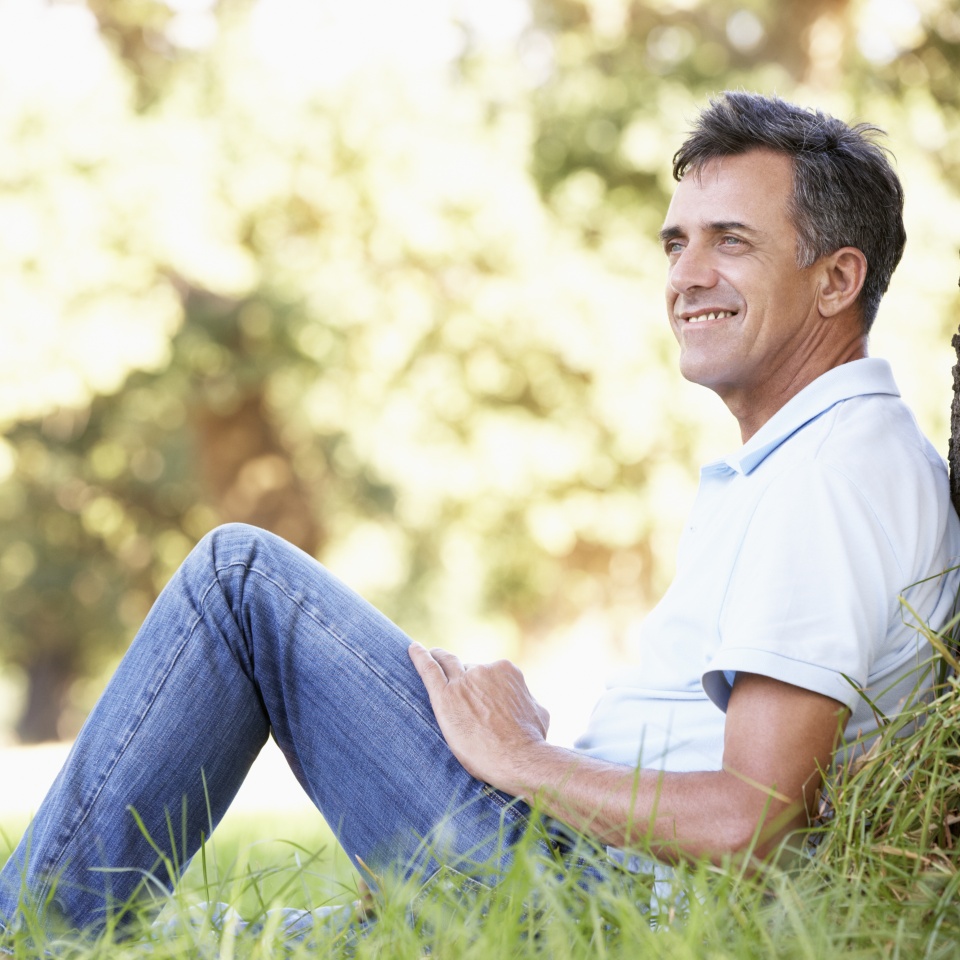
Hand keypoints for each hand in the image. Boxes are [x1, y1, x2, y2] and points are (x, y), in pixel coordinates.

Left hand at [408, 642, 549, 790]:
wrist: (519, 758)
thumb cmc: (532, 740)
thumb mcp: (538, 711)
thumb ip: (526, 699)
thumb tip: (525, 700)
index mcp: (506, 670)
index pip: (485, 671)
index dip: (479, 683)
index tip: (474, 694)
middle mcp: (484, 670)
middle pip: (465, 667)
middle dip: (459, 674)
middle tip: (450, 680)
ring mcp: (464, 682)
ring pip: (447, 665)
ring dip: (439, 660)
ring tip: (429, 657)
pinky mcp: (445, 697)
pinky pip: (429, 670)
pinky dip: (419, 657)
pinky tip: (412, 648)